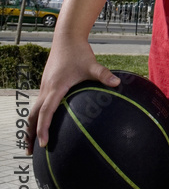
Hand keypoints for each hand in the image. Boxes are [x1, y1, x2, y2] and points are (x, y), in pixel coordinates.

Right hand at [26, 39, 120, 153]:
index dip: (43, 129)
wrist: (66, 37)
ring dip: (32, 125)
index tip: (43, 144)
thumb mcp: (92, 64)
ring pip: (34, 110)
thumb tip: (117, 83)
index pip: (46, 113)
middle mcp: (46, 89)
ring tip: (33, 141)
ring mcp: (44, 86)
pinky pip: (39, 103)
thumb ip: (103, 74)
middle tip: (31, 151)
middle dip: (30, 133)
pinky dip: (37, 115)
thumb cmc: (78, 51)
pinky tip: (45, 120)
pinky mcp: (47, 83)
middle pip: (33, 116)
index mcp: (55, 88)